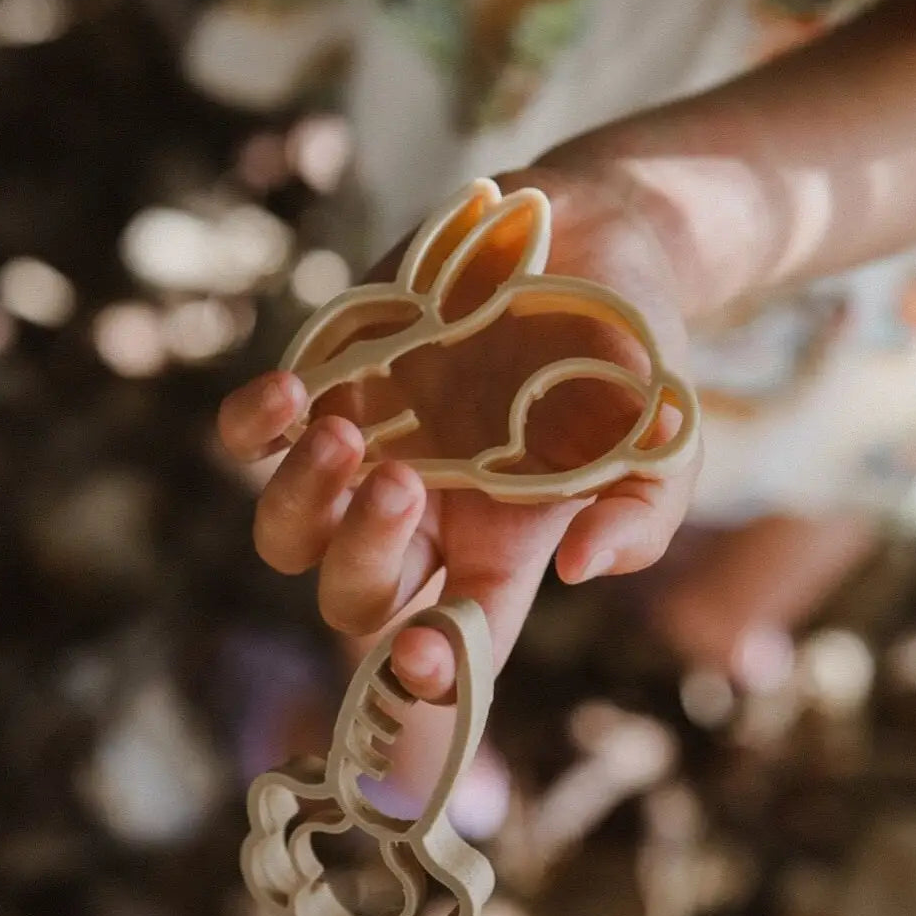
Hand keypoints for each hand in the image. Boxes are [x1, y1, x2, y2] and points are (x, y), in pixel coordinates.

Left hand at [218, 168, 701, 700]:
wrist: (588, 240)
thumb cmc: (629, 351)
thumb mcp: (664, 438)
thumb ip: (642, 514)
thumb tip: (580, 569)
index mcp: (498, 547)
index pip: (453, 641)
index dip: (427, 675)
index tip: (419, 656)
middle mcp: (422, 515)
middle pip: (354, 597)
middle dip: (362, 557)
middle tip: (405, 481)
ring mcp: (367, 453)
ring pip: (288, 533)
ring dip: (303, 500)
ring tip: (344, 431)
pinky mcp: (325, 384)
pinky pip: (252, 436)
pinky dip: (253, 425)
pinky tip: (292, 391)